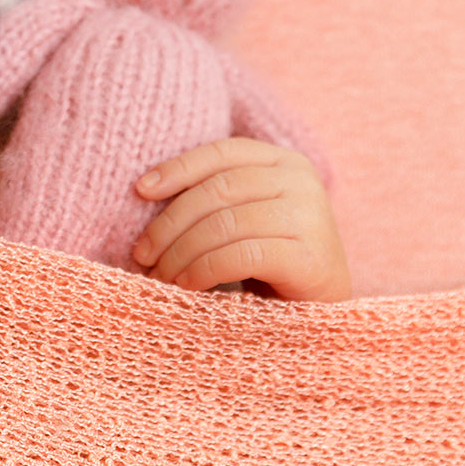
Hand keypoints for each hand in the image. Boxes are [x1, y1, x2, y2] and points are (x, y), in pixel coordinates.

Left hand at [130, 137, 350, 300]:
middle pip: (218, 190)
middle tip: (143, 253)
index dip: (178, 168)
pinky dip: (205, 269)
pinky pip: (242, 255)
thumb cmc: (272, 264)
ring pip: (225, 223)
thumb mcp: (245, 218)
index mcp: (284, 161)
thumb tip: (145, 192)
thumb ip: (216, 199)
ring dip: (181, 252)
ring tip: (160, 274)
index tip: (140, 191)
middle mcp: (301, 181)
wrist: (324, 313)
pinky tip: (186, 284)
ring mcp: (311, 217)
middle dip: (170, 222)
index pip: (221, 152)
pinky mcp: (311, 258)